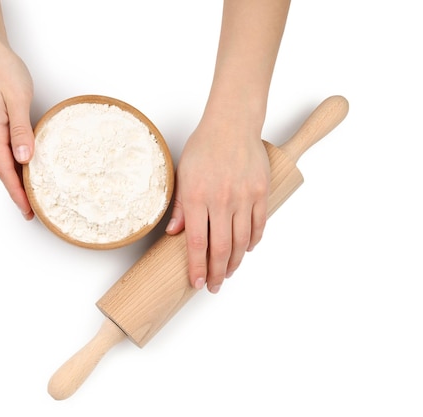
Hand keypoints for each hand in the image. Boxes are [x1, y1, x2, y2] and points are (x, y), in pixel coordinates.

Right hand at [0, 45, 34, 219]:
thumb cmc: (3, 70)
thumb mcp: (16, 99)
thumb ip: (21, 130)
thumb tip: (24, 160)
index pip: (5, 172)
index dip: (17, 193)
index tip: (28, 211)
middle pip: (3, 170)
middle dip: (17, 192)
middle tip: (33, 211)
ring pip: (4, 161)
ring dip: (16, 179)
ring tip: (32, 195)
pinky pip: (5, 150)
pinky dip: (15, 164)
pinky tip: (26, 168)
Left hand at [166, 108, 269, 292]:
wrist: (232, 124)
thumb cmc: (204, 146)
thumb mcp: (183, 174)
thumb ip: (179, 206)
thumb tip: (173, 234)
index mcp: (197, 197)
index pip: (196, 242)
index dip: (197, 266)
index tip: (197, 282)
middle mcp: (221, 200)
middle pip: (221, 248)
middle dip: (218, 272)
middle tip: (215, 286)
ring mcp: (244, 197)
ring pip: (242, 241)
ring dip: (236, 262)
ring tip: (229, 272)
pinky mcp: (261, 192)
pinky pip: (259, 225)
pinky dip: (253, 242)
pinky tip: (247, 250)